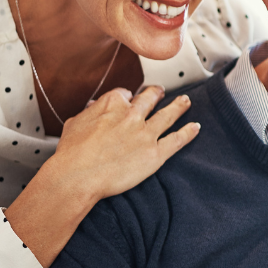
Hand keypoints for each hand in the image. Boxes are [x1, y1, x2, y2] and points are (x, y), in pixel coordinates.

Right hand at [50, 86, 198, 202]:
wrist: (78, 176)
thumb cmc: (72, 154)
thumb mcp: (74, 123)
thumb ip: (90, 112)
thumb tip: (95, 106)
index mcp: (112, 104)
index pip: (125, 95)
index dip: (128, 98)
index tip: (130, 99)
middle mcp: (132, 115)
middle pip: (150, 99)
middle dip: (156, 94)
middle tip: (160, 92)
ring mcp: (146, 133)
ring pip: (168, 115)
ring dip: (179, 106)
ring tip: (186, 101)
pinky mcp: (156, 152)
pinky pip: (177, 139)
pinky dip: (188, 132)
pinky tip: (195, 127)